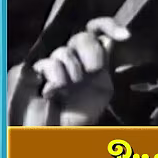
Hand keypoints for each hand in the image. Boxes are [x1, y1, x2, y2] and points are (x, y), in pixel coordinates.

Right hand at [7, 17, 129, 125]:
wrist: (56, 131)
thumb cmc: (80, 113)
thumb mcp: (102, 89)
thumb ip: (105, 64)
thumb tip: (107, 40)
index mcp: (91, 57)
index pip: (98, 30)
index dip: (109, 26)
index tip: (126, 36)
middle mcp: (72, 56)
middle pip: (83, 36)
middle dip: (91, 53)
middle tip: (92, 71)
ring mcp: (52, 62)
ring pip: (65, 51)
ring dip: (73, 72)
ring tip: (69, 89)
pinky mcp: (32, 70)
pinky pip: (49, 64)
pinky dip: (57, 77)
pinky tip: (53, 91)